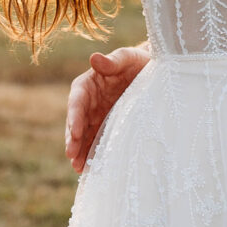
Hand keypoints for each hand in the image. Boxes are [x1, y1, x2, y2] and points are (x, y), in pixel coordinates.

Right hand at [66, 44, 149, 170]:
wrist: (154, 71)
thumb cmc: (138, 61)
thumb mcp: (128, 58)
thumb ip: (112, 61)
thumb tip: (93, 58)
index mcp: (87, 84)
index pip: (77, 101)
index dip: (74, 117)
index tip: (75, 132)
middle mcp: (88, 102)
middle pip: (76, 122)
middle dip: (73, 139)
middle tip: (72, 156)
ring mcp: (96, 116)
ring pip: (83, 135)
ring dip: (79, 151)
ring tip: (78, 168)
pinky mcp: (106, 127)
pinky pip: (96, 141)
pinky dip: (91, 154)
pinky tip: (90, 169)